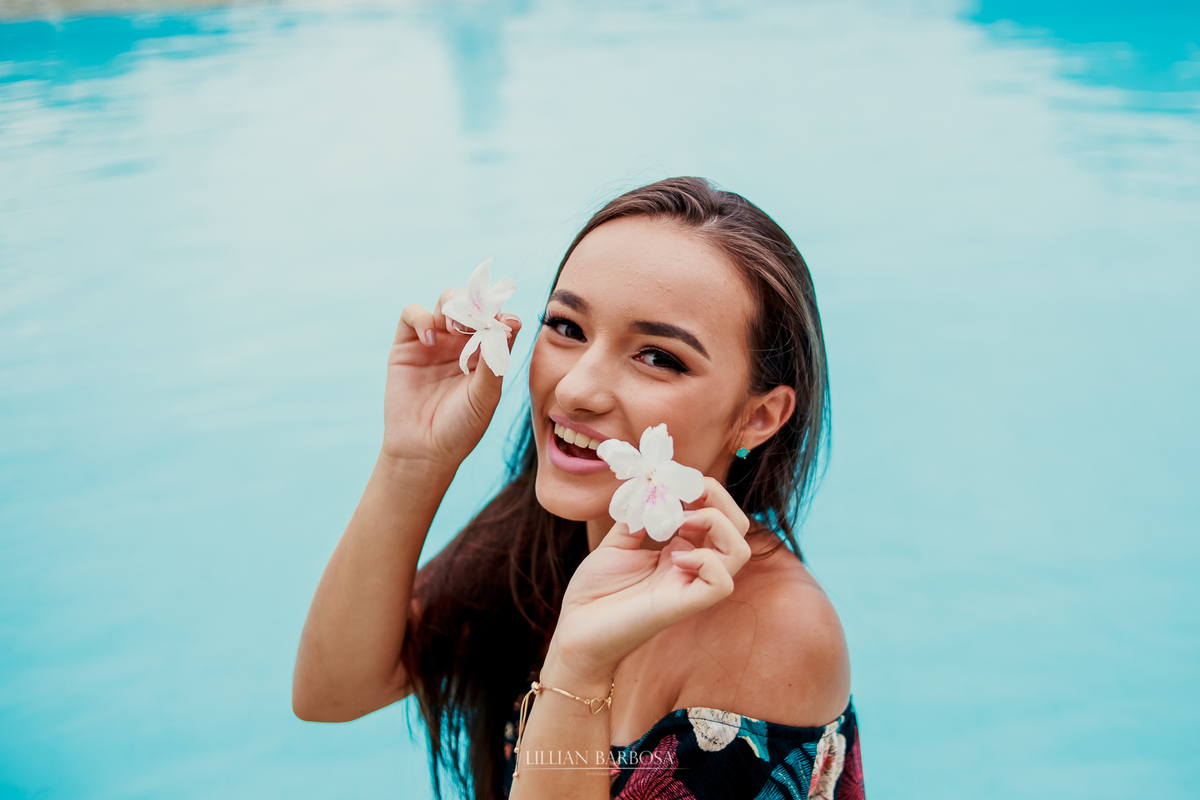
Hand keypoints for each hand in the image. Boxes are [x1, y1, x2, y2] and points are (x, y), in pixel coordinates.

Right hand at [382, 289, 521, 467]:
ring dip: (454, 306)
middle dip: (477, 304)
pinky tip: (430, 340)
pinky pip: (412, 314)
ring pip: (446, 302)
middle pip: (472, 303)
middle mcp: (462, 343)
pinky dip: (421, 318)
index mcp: (486, 353)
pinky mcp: (407, 345)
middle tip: (478, 320)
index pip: (498, 320)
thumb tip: (509, 325)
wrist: (423, 450)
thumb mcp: (485, 396)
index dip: (502, 314)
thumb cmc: (460, 428)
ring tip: (456, 328)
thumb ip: (495, 361)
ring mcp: (434, 341)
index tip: (506, 322)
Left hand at [546, 477, 752, 681]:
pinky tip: (675, 556)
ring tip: (682, 520)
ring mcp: (690, 586)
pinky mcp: (684, 606)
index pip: (717, 515)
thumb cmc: (595, 594)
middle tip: (688, 493)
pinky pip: (722, 583)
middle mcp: (692, 567)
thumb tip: (654, 488)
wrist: (575, 632)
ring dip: (716, 523)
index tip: (673, 478)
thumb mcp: (616, 542)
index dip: (704, 490)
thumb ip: (638, 515)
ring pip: (740, 552)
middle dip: (719, 499)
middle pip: (738, 529)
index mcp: (681, 551)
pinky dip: (706, 560)